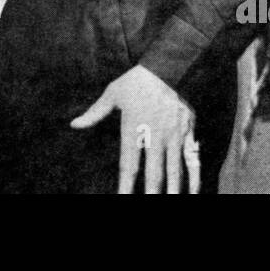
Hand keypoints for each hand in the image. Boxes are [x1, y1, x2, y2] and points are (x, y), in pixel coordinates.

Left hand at [71, 64, 200, 193]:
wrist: (170, 65)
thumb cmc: (138, 81)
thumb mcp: (113, 93)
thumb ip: (94, 113)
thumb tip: (74, 124)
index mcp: (134, 129)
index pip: (128, 165)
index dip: (126, 186)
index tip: (123, 199)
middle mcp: (154, 136)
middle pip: (154, 173)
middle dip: (152, 194)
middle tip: (150, 205)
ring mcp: (174, 137)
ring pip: (175, 171)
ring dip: (172, 191)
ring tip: (170, 202)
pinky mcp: (189, 133)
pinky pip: (193, 159)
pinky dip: (194, 178)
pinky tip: (193, 192)